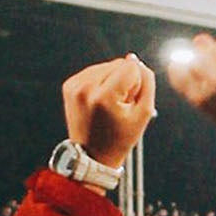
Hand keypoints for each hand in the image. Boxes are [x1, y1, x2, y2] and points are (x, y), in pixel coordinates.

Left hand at [63, 54, 155, 185]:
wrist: (93, 155)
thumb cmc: (120, 138)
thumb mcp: (144, 114)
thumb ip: (146, 82)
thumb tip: (135, 60)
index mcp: (104, 97)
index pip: (131, 67)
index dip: (137, 84)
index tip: (130, 103)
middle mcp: (86, 88)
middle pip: (118, 63)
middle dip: (124, 81)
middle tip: (119, 105)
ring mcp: (75, 86)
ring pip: (106, 65)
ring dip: (113, 80)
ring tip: (109, 105)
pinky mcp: (69, 85)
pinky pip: (94, 71)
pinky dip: (101, 82)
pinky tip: (100, 101)